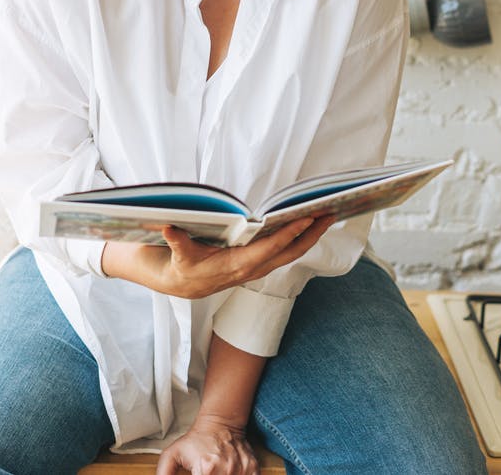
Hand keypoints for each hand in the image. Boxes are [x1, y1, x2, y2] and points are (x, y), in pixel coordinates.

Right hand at [102, 215, 334, 298]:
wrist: (180, 285)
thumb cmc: (180, 266)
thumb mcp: (176, 255)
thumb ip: (176, 242)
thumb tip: (170, 228)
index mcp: (235, 266)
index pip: (268, 250)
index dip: (287, 234)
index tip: (305, 219)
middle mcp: (251, 269)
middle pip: (288, 253)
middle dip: (311, 235)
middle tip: (330, 214)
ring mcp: (257, 268)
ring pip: (290, 253)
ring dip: (309, 236)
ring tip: (327, 217)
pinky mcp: (257, 264)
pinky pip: (284, 252)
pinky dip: (299, 239)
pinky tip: (308, 226)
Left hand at [156, 415, 258, 474]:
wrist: (220, 423)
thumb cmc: (195, 440)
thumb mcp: (172, 455)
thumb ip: (164, 473)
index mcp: (205, 470)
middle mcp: (226, 471)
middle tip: (207, 473)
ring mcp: (241, 471)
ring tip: (215, 472)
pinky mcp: (252, 470)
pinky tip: (228, 473)